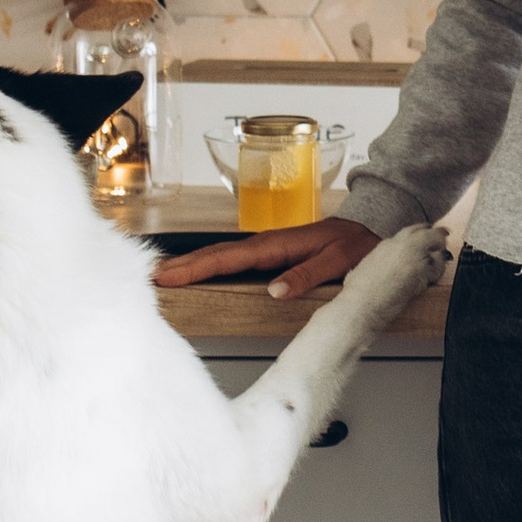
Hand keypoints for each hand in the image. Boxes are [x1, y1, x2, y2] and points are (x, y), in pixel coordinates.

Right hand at [150, 215, 383, 301]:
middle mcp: (266, 245)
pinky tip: (198, 273)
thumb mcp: (338, 262)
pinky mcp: (269, 255)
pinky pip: (232, 260)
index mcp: (277, 246)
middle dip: (183, 266)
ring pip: (221, 257)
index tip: (170, 276)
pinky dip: (210, 265)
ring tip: (163, 276)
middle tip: (151, 278)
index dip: (197, 268)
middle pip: (216, 255)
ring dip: (192, 265)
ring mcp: (266, 249)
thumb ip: (307, 275)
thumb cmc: (356, 246)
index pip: (229, 259)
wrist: (370, 229)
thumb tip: (275, 291)